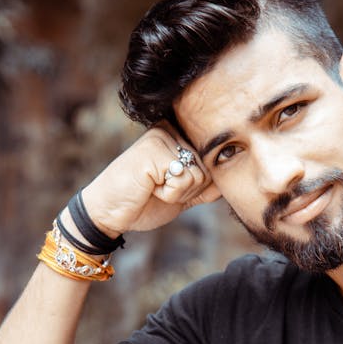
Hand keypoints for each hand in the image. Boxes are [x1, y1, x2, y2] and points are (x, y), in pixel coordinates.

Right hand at [79, 121, 219, 236]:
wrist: (111, 212)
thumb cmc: (143, 202)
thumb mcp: (182, 194)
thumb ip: (205, 185)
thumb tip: (231, 178)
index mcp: (176, 136)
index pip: (211, 163)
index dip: (196, 186)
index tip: (169, 186)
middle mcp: (170, 130)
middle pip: (207, 170)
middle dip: (188, 190)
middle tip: (159, 188)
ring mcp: (160, 138)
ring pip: (198, 175)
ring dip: (178, 193)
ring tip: (153, 187)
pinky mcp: (153, 150)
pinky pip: (183, 179)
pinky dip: (169, 194)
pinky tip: (149, 187)